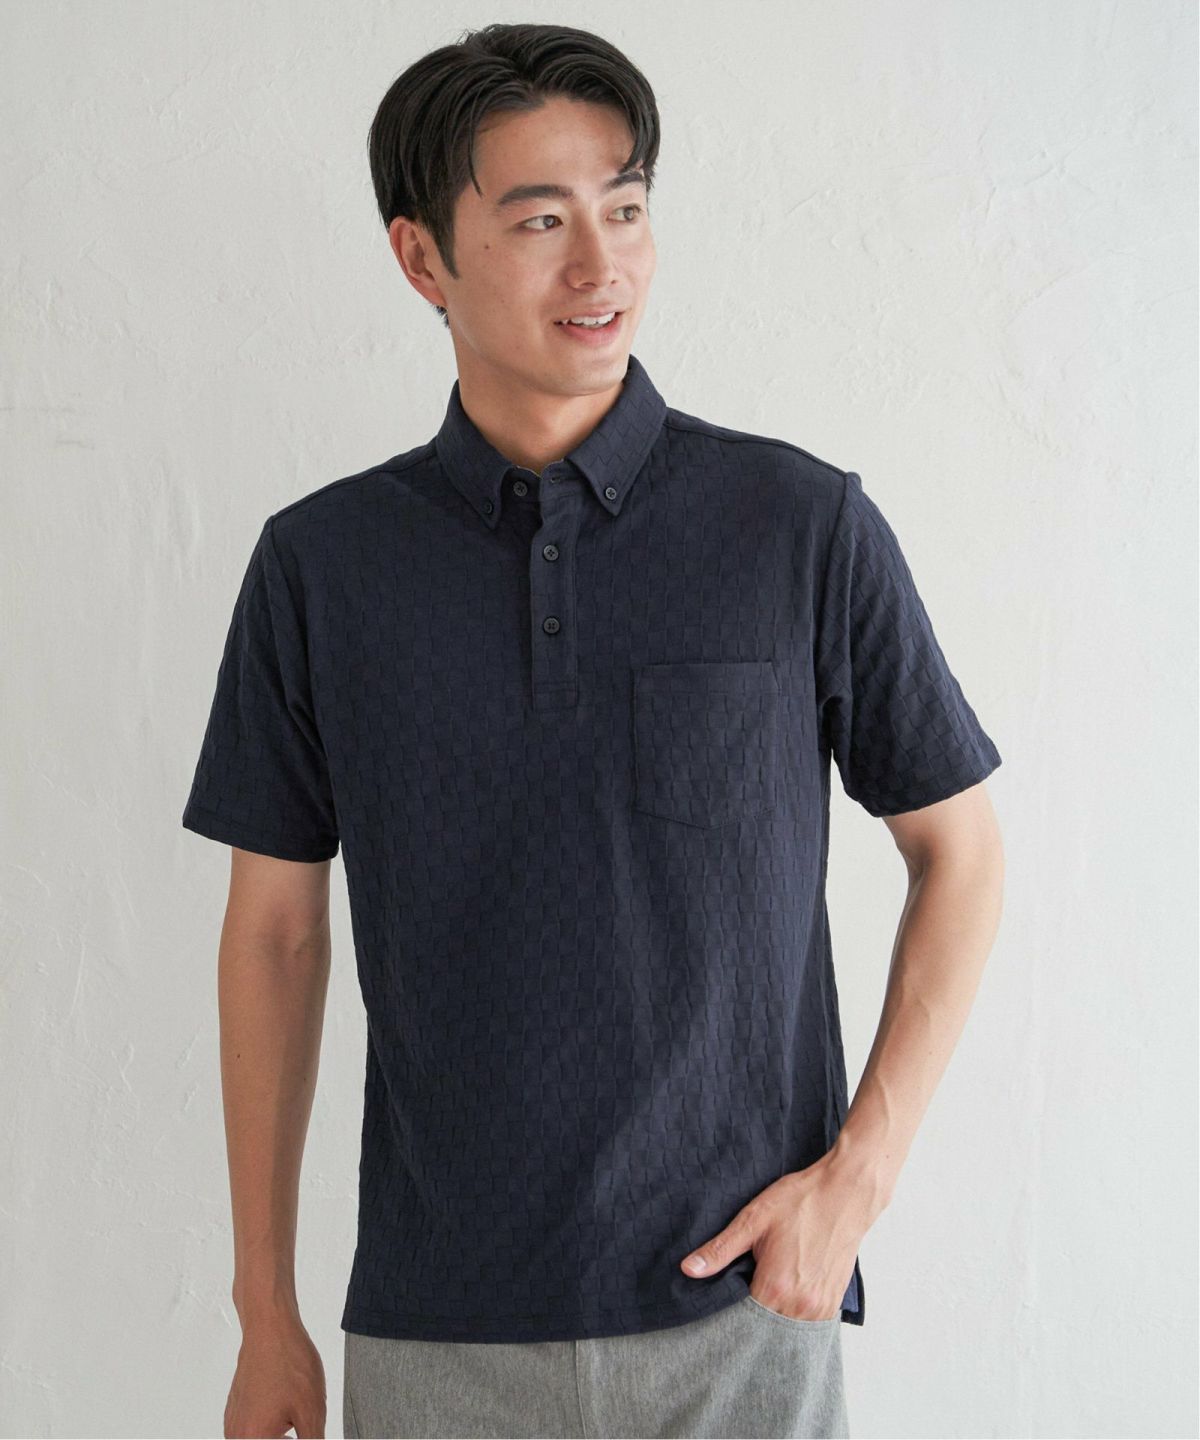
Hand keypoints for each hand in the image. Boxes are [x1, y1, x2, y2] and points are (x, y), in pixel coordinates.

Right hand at [224, 1306, 325, 1437]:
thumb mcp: (312, 1411)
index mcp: (253, 1439)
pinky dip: (270, 1423)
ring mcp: (232, 1422)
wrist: (270, 1328)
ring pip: (261, 1437)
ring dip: (279, 1433)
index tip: (305, 1428)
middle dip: (287, 1436)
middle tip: (298, 1416)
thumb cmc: (288, 1362)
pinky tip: (283, 1402)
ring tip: (293, 1409)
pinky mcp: (234, 1409)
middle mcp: (236, 1435)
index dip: (299, 1437)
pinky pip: (253, 1427)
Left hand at [679, 1157, 867, 1321]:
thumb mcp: (753, 1220)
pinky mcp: (833, 1301)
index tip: (723, 1295)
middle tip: (745, 1284)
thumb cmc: (801, 1201)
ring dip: (773, 1312)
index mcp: (776, 1288)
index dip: (729, 1309)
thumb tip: (688, 1269)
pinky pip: (806, 1321)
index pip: (742, 1320)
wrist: (846, 1192)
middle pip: (764, 1327)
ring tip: (766, 1283)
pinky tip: (786, 1287)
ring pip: (785, 1325)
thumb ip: (720, 1250)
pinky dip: (792, 1310)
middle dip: (750, 1313)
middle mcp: (800, 1306)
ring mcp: (820, 1307)